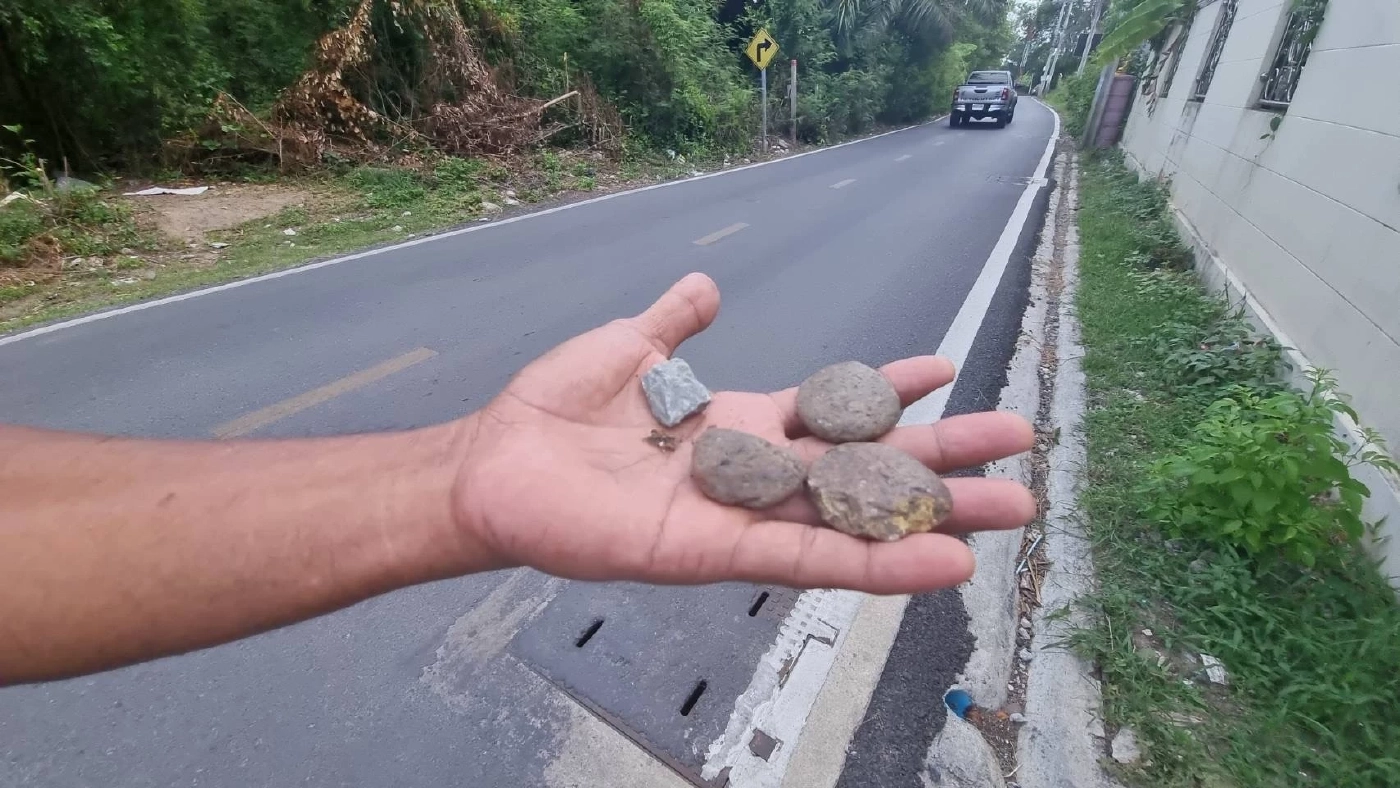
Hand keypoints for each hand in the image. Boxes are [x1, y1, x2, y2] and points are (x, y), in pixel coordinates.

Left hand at [454, 273, 1034, 593]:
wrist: (494, 460)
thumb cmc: (554, 409)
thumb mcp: (627, 348)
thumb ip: (674, 323)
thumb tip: (702, 286)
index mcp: (738, 424)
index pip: (830, 410)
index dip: (886, 391)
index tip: (949, 369)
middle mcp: (752, 474)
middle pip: (863, 468)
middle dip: (940, 460)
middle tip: (1019, 450)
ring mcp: (740, 517)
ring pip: (852, 519)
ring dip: (930, 520)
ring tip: (1007, 511)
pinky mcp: (713, 553)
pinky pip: (804, 556)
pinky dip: (872, 562)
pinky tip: (935, 564)